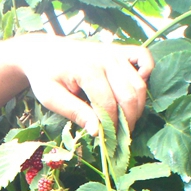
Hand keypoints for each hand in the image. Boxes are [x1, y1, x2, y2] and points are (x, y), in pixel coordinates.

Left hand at [17, 35, 154, 135]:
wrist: (43, 52)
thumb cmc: (46, 76)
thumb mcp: (51, 98)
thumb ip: (75, 113)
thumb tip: (97, 132)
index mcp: (87, 69)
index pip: (108, 105)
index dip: (110, 127)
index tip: (105, 141)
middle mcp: (106, 58)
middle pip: (129, 96)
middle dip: (128, 121)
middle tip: (119, 137)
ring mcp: (115, 52)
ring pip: (139, 84)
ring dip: (138, 107)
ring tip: (126, 122)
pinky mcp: (119, 50)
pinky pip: (144, 58)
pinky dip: (147, 73)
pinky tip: (136, 91)